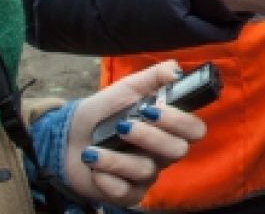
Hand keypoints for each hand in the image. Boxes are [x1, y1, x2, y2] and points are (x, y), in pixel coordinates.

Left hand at [64, 61, 205, 206]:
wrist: (70, 135)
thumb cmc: (105, 111)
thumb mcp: (128, 88)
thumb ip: (155, 76)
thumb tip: (175, 69)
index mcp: (170, 127)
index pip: (194, 129)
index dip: (180, 122)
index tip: (155, 109)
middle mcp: (163, 153)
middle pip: (177, 151)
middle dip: (150, 138)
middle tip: (124, 126)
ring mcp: (147, 175)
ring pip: (146, 171)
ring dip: (117, 160)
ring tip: (92, 150)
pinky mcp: (128, 194)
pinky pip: (126, 192)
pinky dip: (107, 179)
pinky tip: (93, 167)